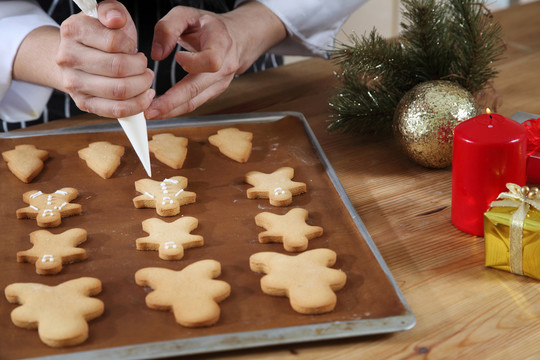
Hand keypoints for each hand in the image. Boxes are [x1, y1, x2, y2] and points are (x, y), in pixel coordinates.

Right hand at [56, 0, 154, 117]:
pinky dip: (137, 105)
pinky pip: (116, 110)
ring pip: (119, 91)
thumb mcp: (106, 15)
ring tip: (145, 79)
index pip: (114, 41)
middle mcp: (68, 57)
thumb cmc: (99, 36)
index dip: (131, 46)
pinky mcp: (84, 103)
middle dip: (140, 68)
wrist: (76, 56)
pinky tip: (145, 96)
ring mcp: (74, 83)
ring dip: (142, 86)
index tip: (133, 48)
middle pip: (118, 68)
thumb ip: (112, 10)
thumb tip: (116, 19)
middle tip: (144, 66)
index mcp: (73, 30)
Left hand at [145, 2, 285, 119]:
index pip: (212, 60)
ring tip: (150, 113)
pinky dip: (176, 109)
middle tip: (150, 109)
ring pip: (195, 101)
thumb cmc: (208, 26)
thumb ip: (168, 28)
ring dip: (171, 110)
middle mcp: (224, 66)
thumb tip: (157, 54)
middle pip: (198, 89)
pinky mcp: (213, 92)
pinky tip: (160, 110)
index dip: (193, 62)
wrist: (234, 38)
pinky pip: (194, 103)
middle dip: (172, 101)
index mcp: (221, 43)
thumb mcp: (187, 14)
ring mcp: (220, 83)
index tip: (178, 57)